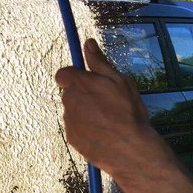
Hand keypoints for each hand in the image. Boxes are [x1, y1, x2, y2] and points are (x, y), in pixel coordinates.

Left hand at [55, 39, 163, 177]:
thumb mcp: (119, 80)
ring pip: (73, 111)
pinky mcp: (72, 138)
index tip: (87, 80)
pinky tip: (103, 132)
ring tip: (107, 120)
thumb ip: (99, 62)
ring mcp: (69, 121)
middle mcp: (69, 101)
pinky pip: (76, 128)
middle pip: (70, 93)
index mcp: (79, 84)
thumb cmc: (128, 113)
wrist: (130, 150)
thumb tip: (88, 43)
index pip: (63, 74)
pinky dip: (86, 128)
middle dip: (83, 95)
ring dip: (85, 112)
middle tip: (105, 102)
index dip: (74, 76)